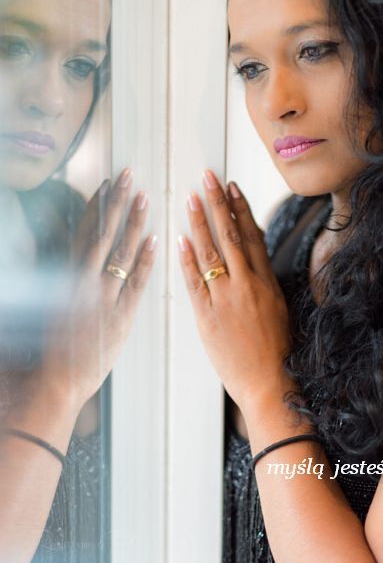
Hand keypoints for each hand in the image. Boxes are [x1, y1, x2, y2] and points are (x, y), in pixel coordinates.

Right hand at [38, 168, 156, 408]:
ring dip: (134, 223)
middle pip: (102, 233)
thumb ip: (59, 278)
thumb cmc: (47, 350)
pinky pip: (135, 283)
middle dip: (116, 203)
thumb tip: (67, 254)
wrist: (52, 384)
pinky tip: (156, 240)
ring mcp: (101, 298)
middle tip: (129, 177)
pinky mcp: (119, 318)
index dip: (96, 206)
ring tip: (144, 197)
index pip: (83, 232)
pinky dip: (145, 261)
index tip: (106, 186)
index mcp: (64, 277)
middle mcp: (82, 282)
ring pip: (120, 252)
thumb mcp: (49, 306)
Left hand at [177, 169, 291, 413]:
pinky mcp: (208, 317)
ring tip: (191, 198)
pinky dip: (187, 260)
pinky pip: (195, 282)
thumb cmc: (277, 351)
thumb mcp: (278, 310)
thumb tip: (251, 262)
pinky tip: (180, 239)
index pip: (253, 235)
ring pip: (212, 252)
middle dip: (219, 204)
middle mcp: (248, 285)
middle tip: (208, 178)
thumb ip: (263, 284)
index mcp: (267, 282)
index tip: (232, 187)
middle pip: (232, 235)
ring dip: (200, 222)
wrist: (270, 384)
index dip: (241, 209)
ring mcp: (227, 299)